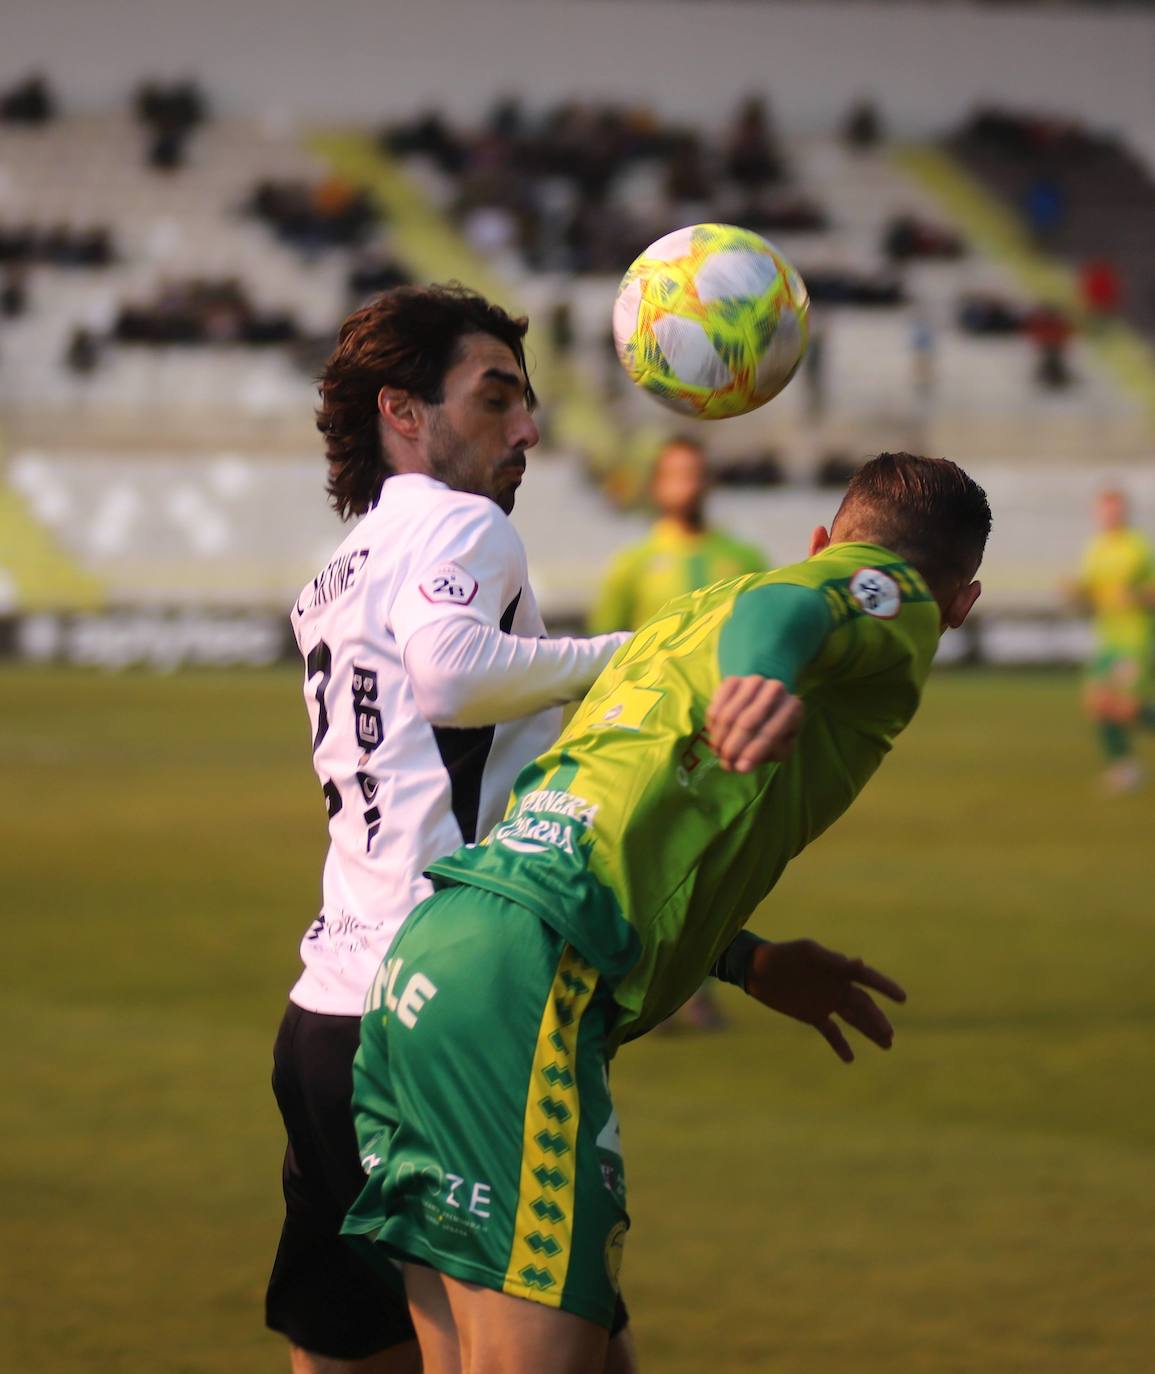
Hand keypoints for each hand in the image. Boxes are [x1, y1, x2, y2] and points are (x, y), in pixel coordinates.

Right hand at [707, 676, 803, 772]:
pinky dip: (713, 726)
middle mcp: (776, 689)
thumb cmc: (774, 731)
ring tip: (719, 753)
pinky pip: (716, 706)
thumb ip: (764, 756)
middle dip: (733, 747)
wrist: (766, 703)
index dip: (753, 753)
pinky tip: (716, 736)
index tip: (740, 769)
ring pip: (728, 715)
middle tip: (725, 764)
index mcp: (793, 707)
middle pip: (747, 722)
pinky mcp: (733, 679)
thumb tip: (741, 766)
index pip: (770, 732)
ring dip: (720, 739)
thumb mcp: (779, 747)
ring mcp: (753, 681)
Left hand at [744, 938, 906, 1062]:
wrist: (756, 969)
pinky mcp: (812, 1015)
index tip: (902, 998)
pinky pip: (831, 1031)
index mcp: (837, 969)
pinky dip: (840, 1044)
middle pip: (863, 1005)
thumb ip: (832, 960)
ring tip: (887, 1045)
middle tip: (890, 1035)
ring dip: (869, 1031)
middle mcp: (836, 986)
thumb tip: (859, 963)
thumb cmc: (783, 955)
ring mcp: (825, 1001)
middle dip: (878, 1019)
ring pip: (853, 1019)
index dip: (885, 986)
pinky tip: (850, 1058)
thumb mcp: (807, 953)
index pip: (867, 978)